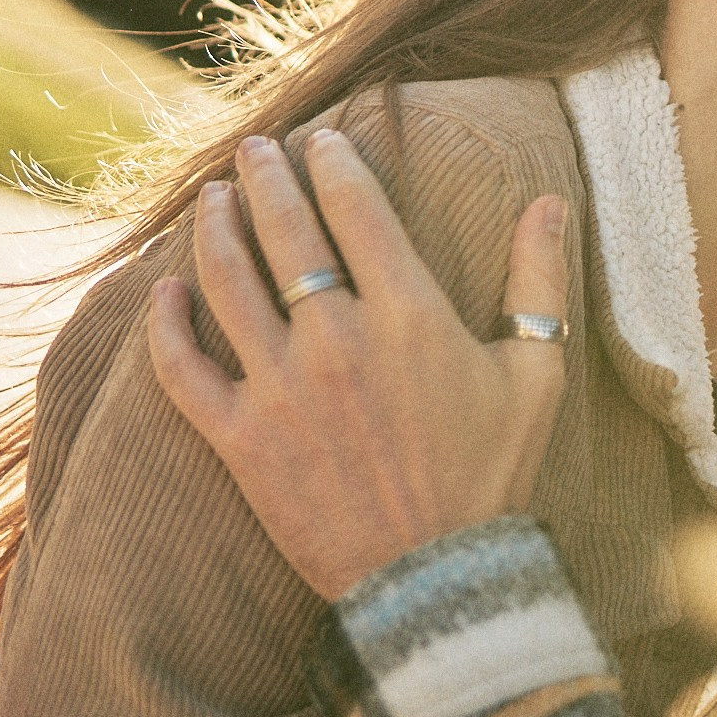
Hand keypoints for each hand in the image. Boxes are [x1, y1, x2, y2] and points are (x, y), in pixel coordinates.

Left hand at [147, 128, 570, 600]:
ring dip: (214, 230)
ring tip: (210, 198)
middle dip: (266, 178)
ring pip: (228, 285)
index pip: (359, 211)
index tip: (324, 140)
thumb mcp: (536, 375)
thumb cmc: (491, 473)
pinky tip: (165, 289)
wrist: (434, 575)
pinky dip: (166, 325)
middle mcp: (338, 340)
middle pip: (286, 232)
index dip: (336, 165)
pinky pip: (183, 371)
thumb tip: (551, 201)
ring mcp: (282, 389)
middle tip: (254, 149)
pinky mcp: (240, 438)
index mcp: (410, 316)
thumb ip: (539, 282)